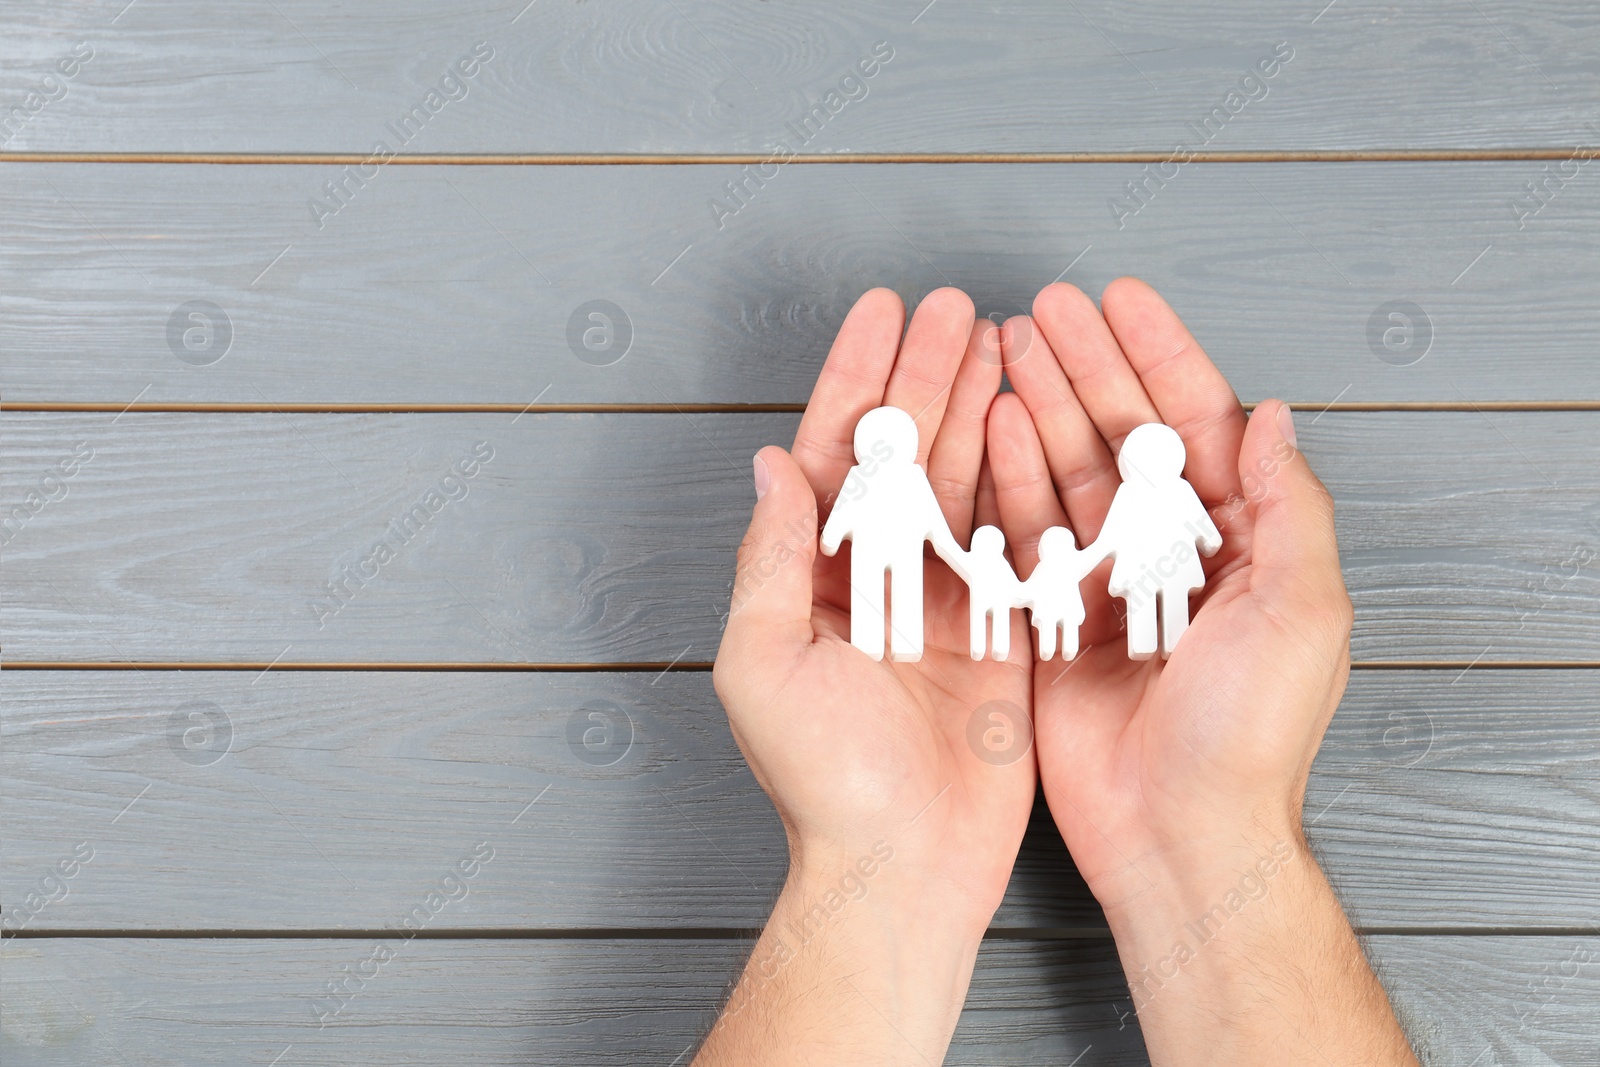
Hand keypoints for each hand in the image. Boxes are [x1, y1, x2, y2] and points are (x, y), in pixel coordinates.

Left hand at [703, 287, 1033, 1063]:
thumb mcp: (766, 662)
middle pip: (903, 451)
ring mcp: (939, 597)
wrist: (904, 865)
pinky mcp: (998, 627)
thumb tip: (771, 463)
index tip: (881, 313)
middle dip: (925, 373)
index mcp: (812, 577)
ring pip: (961, 478)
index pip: (834, 454)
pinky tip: (1034, 419)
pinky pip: (1012, 535)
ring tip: (999, 337)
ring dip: (976, 405)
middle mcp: (876, 576)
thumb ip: (771, 559)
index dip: (855, 379)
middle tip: (954, 306)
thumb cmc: (823, 782)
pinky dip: (1024, 475)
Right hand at [989, 278, 1413, 1063]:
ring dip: (1040, 403)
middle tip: (1042, 307)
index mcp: (1240, 541)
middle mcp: (1172, 552)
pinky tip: (991, 424)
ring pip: (1068, 470)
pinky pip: (1025, 531)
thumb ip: (1291, 508)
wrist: (1176, 832)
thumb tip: (1274, 416)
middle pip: (1123, 433)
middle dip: (1084, 364)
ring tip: (1004, 347)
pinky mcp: (1057, 617)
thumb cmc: (1248, 736)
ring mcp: (1110, 582)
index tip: (1119, 299)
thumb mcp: (1300, 611)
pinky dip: (1007, 475)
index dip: (1159, 354)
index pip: (1197, 423)